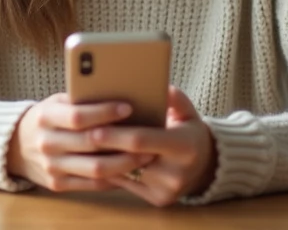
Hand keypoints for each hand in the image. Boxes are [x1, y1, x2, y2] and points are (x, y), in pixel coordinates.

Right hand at [7, 93, 156, 192]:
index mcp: (46, 117)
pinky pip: (92, 184)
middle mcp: (47, 143)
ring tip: (146, 155)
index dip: (105, 112)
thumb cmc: (48, 118)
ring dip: (124, 163)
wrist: (16, 146)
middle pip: (90, 144)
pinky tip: (131, 170)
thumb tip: (118, 90)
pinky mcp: (58, 184)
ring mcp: (52, 167)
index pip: (78, 116)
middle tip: (147, 134)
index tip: (128, 107)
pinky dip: (114, 178)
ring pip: (95, 168)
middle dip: (122, 139)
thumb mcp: (56, 102)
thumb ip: (80, 100)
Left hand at [92, 86, 217, 206]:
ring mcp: (166, 189)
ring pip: (126, 174)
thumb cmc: (190, 132)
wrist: (205, 166)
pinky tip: (102, 158)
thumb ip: (176, 98)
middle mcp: (176, 172)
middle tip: (83, 134)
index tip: (96, 127)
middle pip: (130, 158)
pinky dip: (113, 171)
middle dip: (106, 146)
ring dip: (106, 159)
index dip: (117, 135)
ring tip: (88, 144)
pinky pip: (128, 185)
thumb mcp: (188, 112)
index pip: (143, 141)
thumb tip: (161, 87)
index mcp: (185, 146)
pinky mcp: (158, 200)